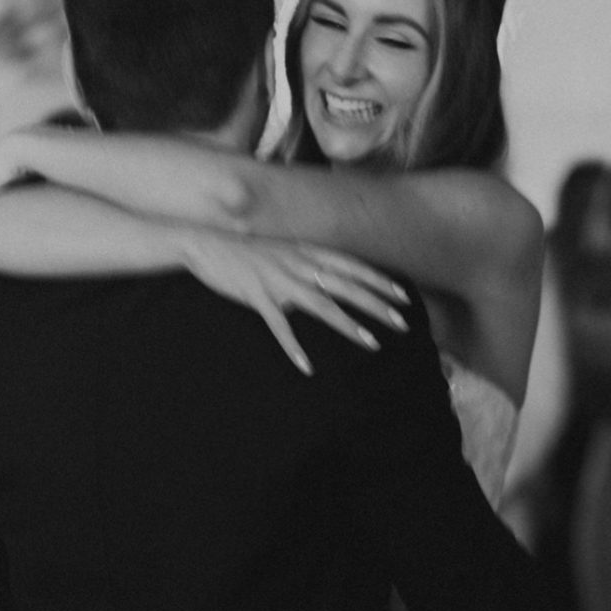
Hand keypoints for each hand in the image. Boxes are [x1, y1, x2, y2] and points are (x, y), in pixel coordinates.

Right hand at [179, 231, 410, 374]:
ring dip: (349, 326)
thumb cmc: (246, 250)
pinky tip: (306, 367)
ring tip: (372, 344)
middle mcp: (298, 263)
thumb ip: (306, 266)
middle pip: (346, 287)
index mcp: (306, 252)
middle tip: (403, 324)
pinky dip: (293, 346)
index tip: (404, 297)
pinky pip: (279, 325)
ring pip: (322, 305)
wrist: (205, 243)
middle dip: (377, 306)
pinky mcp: (256, 295)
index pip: (352, 267)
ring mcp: (278, 279)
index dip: (379, 281)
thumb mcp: (282, 252)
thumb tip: (325, 286)